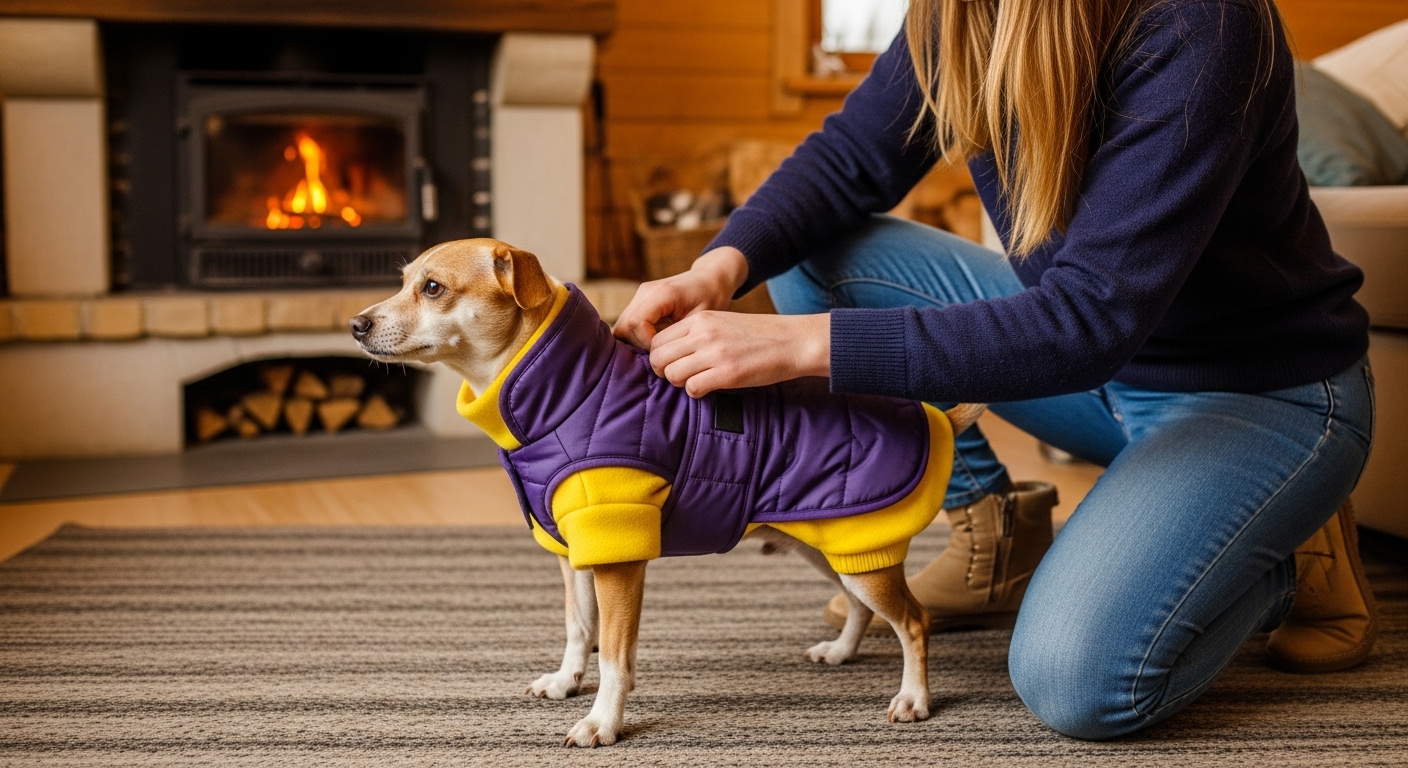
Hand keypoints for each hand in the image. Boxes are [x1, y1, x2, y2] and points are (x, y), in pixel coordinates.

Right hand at [612, 247, 749, 348]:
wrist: (711, 279)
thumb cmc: (711, 298)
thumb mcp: (700, 319)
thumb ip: (679, 336)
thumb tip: (661, 358)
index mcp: (661, 293)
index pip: (636, 324)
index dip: (647, 343)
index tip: (667, 349)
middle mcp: (645, 292)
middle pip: (623, 327)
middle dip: (639, 346)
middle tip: (663, 352)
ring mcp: (639, 296)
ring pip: (622, 327)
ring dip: (637, 343)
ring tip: (661, 347)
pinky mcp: (639, 302)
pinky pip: (628, 325)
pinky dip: (638, 338)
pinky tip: (658, 342)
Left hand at [649, 311, 829, 397]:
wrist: (793, 341)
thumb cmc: (758, 335)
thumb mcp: (722, 323)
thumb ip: (697, 333)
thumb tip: (671, 353)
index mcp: (700, 319)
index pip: (657, 340)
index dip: (660, 356)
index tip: (673, 363)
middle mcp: (703, 334)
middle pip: (659, 358)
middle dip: (665, 372)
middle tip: (681, 376)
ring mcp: (715, 353)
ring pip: (672, 374)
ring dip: (680, 383)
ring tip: (696, 381)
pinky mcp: (728, 373)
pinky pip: (693, 388)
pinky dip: (696, 392)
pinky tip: (709, 388)